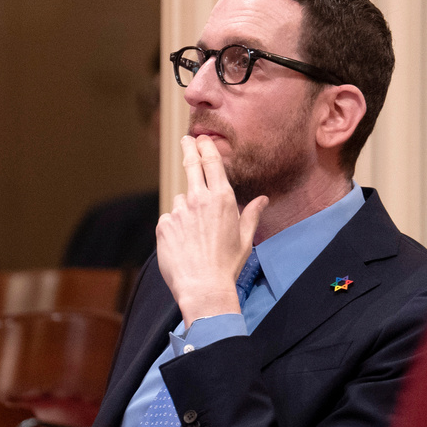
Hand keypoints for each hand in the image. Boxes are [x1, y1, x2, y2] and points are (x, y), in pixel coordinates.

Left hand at [156, 135, 267, 326]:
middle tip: (186, 141)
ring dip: (186, 209)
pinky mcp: (164, 225)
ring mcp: (179, 211)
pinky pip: (169, 219)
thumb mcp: (245, 239)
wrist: (203, 287)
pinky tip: (183, 245)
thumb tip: (263, 199)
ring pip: (181, 200)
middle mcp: (199, 199)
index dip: (205, 147)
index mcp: (222, 199)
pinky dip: (175, 227)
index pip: (212, 163)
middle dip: (189, 149)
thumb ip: (251, 214)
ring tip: (195, 237)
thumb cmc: (227, 265)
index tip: (200, 139)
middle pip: (191, 165)